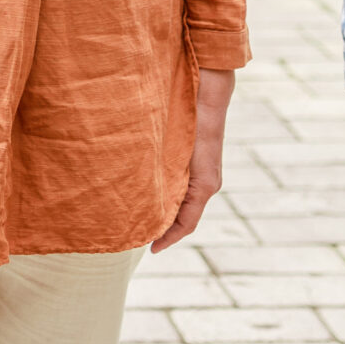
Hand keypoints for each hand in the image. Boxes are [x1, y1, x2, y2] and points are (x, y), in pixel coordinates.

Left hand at [153, 68, 234, 250]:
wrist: (207, 93)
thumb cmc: (195, 124)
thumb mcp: (185, 160)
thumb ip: (175, 188)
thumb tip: (154, 213)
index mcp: (204, 186)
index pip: (186, 224)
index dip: (168, 239)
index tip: (150, 250)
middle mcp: (207, 183)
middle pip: (183, 216)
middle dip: (163, 228)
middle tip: (137, 235)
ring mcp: (204, 173)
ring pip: (182, 201)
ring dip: (163, 211)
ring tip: (139, 217)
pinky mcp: (198, 162)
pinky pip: (182, 187)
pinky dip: (166, 195)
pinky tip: (148, 192)